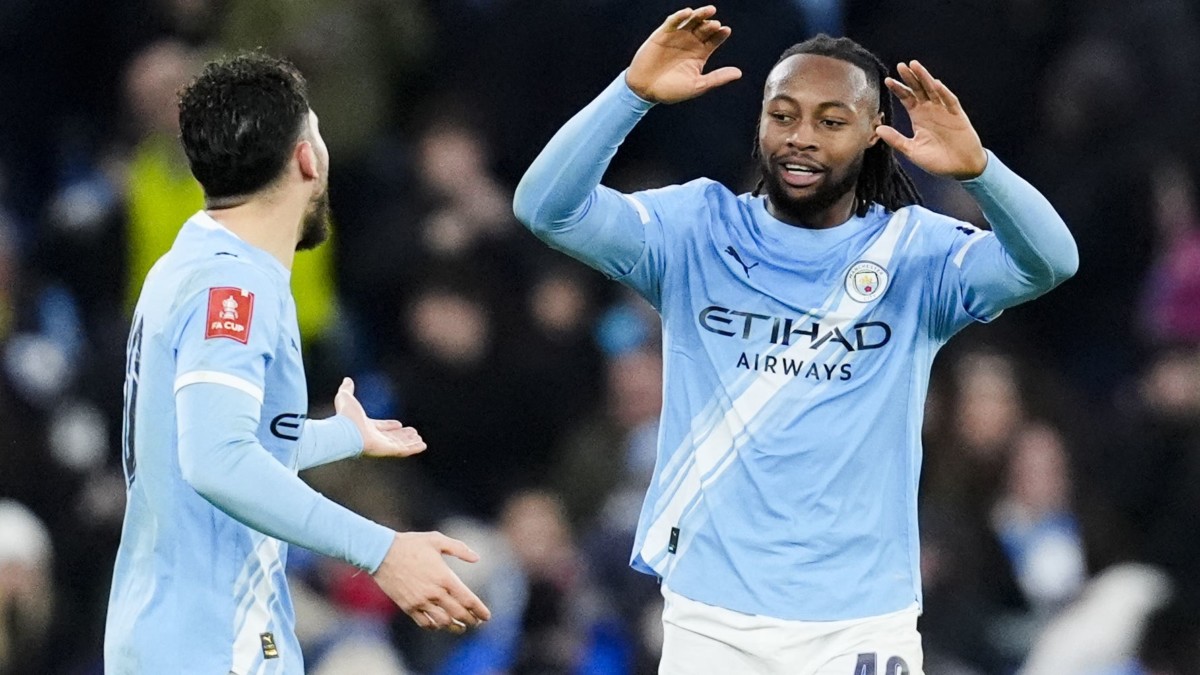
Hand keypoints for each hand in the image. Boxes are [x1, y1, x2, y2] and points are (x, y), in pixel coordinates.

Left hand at [334, 377, 426, 457]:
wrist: (345, 431)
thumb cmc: (345, 416)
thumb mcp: (346, 397)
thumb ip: (347, 389)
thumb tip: (347, 379)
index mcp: (366, 427)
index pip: (381, 427)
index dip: (389, 425)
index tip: (399, 424)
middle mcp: (374, 437)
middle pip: (392, 437)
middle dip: (403, 435)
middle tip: (413, 432)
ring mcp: (381, 445)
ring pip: (400, 444)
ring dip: (410, 442)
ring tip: (421, 439)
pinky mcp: (387, 450)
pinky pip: (403, 450)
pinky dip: (414, 448)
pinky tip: (423, 445)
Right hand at [373, 531, 491, 633]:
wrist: (381, 553)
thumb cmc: (410, 544)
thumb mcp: (437, 539)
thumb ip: (459, 549)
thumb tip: (477, 558)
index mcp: (444, 577)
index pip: (468, 600)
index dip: (479, 610)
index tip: (486, 616)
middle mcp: (434, 592)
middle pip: (458, 614)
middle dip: (470, 620)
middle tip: (477, 622)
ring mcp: (420, 601)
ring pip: (442, 622)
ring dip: (454, 627)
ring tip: (461, 627)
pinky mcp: (408, 606)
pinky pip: (424, 623)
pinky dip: (434, 627)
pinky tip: (439, 624)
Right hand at [626, 5, 741, 103]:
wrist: (645, 90)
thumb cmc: (671, 90)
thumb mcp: (697, 85)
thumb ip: (717, 78)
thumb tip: (739, 73)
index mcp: (700, 54)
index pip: (714, 40)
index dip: (721, 34)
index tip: (726, 30)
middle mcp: (690, 43)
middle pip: (705, 28)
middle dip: (711, 25)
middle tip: (716, 24)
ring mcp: (677, 37)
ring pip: (691, 21)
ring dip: (700, 14)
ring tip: (710, 10)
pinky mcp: (662, 34)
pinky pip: (673, 21)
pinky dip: (680, 15)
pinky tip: (688, 12)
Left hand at [876, 61, 987, 179]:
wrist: (961, 168)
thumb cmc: (937, 160)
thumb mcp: (912, 150)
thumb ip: (896, 139)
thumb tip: (877, 129)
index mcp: (918, 116)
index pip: (906, 98)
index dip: (898, 89)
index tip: (887, 80)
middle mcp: (930, 110)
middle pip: (918, 89)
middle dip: (910, 77)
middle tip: (901, 66)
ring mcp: (945, 111)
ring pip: (933, 90)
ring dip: (925, 78)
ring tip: (915, 66)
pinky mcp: (958, 115)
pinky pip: (950, 101)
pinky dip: (943, 93)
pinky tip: (935, 84)